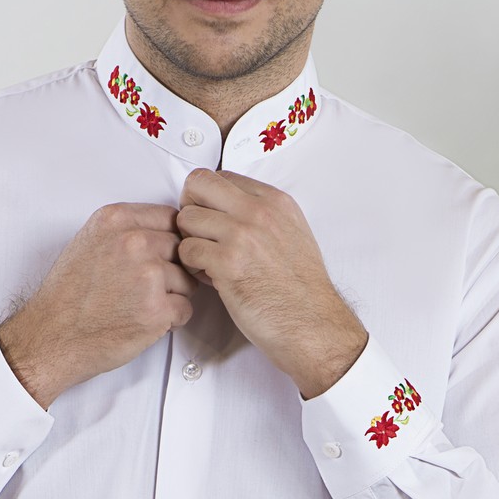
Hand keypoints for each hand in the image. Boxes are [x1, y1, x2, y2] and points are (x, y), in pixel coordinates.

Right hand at [0, 203, 198, 408]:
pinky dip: (171, 320)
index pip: (171, 218)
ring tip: (139, 305)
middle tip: (146, 288)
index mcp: (116, 219)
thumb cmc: (69, 294)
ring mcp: (147, 275)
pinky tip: (143, 321)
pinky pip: (186, 309)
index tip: (158, 257)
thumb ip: (127, 229)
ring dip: (174, 296)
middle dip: (174, 269)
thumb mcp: (91, 240)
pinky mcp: (156, 309)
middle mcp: (133, 241)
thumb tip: (169, 229)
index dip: (170, 240)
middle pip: (184, 249)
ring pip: (189, 280)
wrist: (51, 336)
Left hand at [175, 169, 367, 398]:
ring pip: (186, 218)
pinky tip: (210, 277)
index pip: (221, 176)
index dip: (208, 197)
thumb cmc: (302, 287)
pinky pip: (187, 251)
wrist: (312, 323)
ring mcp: (242, 235)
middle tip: (198, 232)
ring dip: (189, 240)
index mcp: (274, 200)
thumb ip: (262, 212)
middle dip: (190, 207)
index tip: (211, 216)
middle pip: (198, 185)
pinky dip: (192, 265)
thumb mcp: (292, 231)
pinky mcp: (227, 264)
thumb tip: (227, 206)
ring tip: (206, 259)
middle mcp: (258, 211)